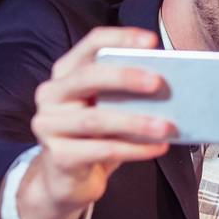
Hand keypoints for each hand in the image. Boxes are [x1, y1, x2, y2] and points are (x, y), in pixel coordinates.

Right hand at [18, 27, 175, 218]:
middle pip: (87, 77)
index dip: (120, 38)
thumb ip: (127, 92)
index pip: (90, 44)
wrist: (68, 180)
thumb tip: (169, 85)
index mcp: (66, 73)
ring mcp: (49, 126)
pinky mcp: (58, 156)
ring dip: (136, 122)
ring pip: (96, 119)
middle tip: (158, 83)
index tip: (151, 41)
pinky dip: (134, 148)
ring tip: (167, 126)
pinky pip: (101, 150)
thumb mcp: (109, 107)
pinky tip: (157, 147)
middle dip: (124, 77)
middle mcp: (51, 95)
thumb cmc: (96, 135)